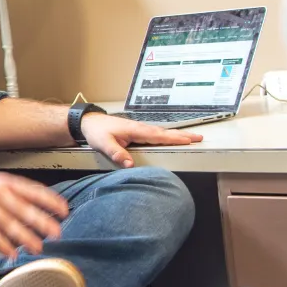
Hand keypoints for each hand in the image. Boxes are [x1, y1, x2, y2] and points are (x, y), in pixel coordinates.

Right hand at [0, 171, 68, 258]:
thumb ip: (16, 193)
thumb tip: (42, 208)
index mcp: (6, 182)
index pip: (33, 190)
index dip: (51, 201)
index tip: (65, 211)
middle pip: (24, 209)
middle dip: (42, 222)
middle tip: (57, 233)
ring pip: (9, 224)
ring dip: (25, 238)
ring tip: (38, 248)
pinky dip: (2, 246)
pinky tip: (12, 254)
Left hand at [80, 113, 202, 166]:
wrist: (88, 123)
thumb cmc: (96, 131)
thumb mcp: (104, 144)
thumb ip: (117, 153)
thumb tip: (130, 164)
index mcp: (135, 130)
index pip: (158, 135)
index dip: (174, 138)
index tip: (188, 139)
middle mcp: (139, 128)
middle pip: (164, 132)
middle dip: (182, 135)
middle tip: (198, 138)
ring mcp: (138, 129)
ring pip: (161, 132)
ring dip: (176, 135)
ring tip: (190, 138)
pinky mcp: (136, 131)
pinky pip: (155, 134)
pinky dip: (166, 135)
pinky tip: (170, 138)